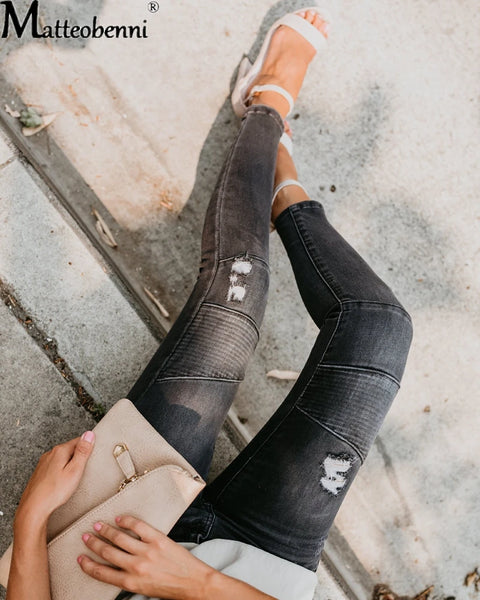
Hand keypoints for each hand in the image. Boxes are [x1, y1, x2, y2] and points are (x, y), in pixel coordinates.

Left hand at [14, 432, 94, 527]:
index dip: (87, 447)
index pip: (79, 440)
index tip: (92, 456)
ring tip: (73, 477)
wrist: (33, 508)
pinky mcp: (39, 473)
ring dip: (69, 464)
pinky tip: (62, 482)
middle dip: (78, 457)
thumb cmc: (54, 492)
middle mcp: (49, 454)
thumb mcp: (75, 470)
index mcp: (59, 451)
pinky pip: (54, 467)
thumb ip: (83, 451)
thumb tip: (89, 434)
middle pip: (69, 449)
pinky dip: (60, 472)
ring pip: (61, 459)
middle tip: (84, 469)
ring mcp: (43, 464)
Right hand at [78, 515, 214, 599]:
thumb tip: (115, 568)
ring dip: (106, 531)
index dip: (89, 565)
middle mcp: (136, 567)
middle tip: (86, 537)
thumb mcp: (144, 590)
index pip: (102, 573)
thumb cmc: (171, 588)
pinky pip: (138, 526)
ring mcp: (147, 551)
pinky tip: (120, 518)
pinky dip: (127, 521)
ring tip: (97, 525)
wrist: (194, 583)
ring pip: (119, 538)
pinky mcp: (158, 539)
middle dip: (94, 544)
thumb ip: (129, 580)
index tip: (81, 558)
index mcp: (131, 583)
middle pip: (107, 552)